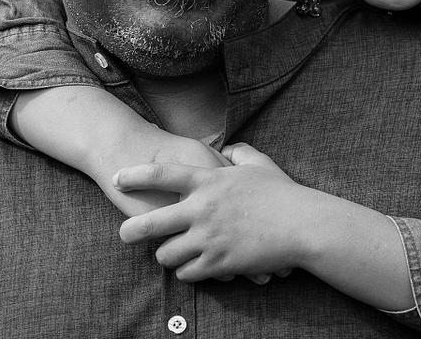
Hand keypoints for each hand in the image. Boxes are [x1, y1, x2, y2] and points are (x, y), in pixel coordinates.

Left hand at [114, 143, 301, 282]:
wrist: (303, 224)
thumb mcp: (261, 164)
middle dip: (130, 231)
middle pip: (148, 223)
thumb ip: (240, 153)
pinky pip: (187, 273)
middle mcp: (202, 209)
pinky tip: (195, 267)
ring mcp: (209, 238)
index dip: (135, 175)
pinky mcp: (218, 262)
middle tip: (124, 234)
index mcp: (209, 181)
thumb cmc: (283, 193)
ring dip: (167, 255)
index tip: (117, 177)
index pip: (162, 174)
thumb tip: (227, 148)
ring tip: (173, 253)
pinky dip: (188, 271)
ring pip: (165, 255)